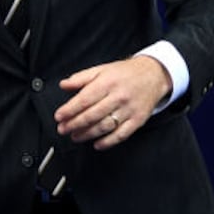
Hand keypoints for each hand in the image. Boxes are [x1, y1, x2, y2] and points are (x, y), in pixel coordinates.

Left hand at [55, 54, 171, 149]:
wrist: (154, 75)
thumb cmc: (126, 73)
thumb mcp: (102, 69)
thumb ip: (82, 78)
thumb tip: (64, 84)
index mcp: (108, 82)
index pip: (85, 99)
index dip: (69, 110)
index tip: (59, 116)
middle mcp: (119, 96)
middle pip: (93, 115)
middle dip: (74, 124)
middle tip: (63, 129)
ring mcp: (129, 109)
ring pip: (105, 126)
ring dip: (87, 134)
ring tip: (76, 136)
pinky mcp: (138, 120)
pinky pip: (121, 135)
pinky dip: (108, 142)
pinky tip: (97, 144)